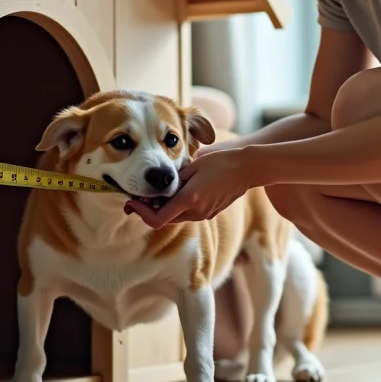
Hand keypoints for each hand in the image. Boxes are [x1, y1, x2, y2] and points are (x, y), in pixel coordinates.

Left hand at [124, 148, 250, 228]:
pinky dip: (179, 206)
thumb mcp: (192, 166)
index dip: (141, 213)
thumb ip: (173, 180)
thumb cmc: (220, 161)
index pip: (156, 219)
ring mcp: (205, 214)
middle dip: (150, 209)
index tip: (132, 201)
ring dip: (165, 208)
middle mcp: (196, 212)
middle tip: (140, 194)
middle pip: (164, 219)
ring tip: (159, 191)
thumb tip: (156, 188)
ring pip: (176, 217)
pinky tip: (178, 191)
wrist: (248, 168)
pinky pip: (189, 214)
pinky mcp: (211, 213)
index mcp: (189, 200)